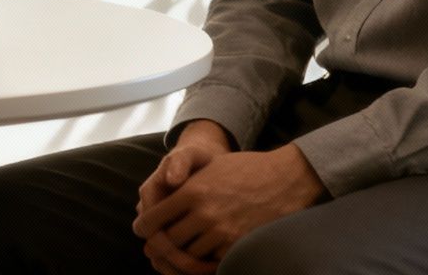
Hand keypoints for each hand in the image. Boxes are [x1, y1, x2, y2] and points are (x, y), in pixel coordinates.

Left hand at [133, 144, 326, 271]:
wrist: (285, 179)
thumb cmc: (245, 169)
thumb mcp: (208, 167)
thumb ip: (182, 182)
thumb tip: (161, 194)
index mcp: (192, 191)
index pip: (154, 218)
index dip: (144, 227)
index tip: (142, 230)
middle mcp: (204, 213)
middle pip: (168, 241)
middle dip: (159, 245)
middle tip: (155, 247)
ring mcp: (222, 232)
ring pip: (188, 255)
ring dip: (182, 254)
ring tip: (178, 251)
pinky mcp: (238, 246)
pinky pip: (211, 261)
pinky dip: (204, 260)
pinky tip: (201, 255)